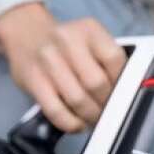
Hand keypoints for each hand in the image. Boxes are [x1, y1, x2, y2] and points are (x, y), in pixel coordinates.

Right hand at [0, 2, 126, 131]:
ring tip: (94, 120)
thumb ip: (107, 60)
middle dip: (107, 104)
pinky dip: (70, 123)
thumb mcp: (89, 39)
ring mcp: (48, 59)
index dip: (122, 82)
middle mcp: (67, 40)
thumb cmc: (66, 44)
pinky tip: (77, 124)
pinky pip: (56, 110)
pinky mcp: (32, 79)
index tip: (124, 95)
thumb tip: (128, 92)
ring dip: (90, 116)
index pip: (115, 59)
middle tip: (110, 113)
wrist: (25, 33)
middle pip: (96, 83)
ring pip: (77, 99)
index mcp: (89, 29)